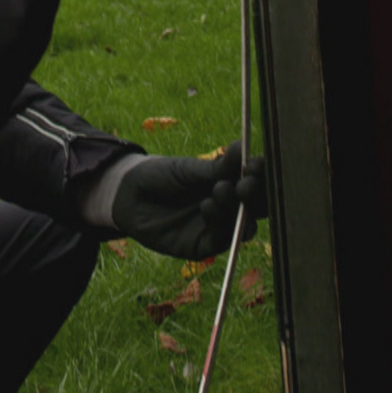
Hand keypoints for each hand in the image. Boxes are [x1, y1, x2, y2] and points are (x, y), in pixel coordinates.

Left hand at [109, 143, 266, 260]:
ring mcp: (219, 227)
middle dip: (257, 196)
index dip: (262, 174)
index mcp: (231, 182)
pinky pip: (222, 241)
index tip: (256, 165)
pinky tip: (207, 207)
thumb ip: (217, 167)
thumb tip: (243, 146)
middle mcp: (231, 206)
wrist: (128, 196)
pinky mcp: (204, 246)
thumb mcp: (189, 169)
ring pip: (245, 226)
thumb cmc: (161, 175)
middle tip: (246, 183)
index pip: (258, 181)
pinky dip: (219, 225)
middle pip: (259, 207)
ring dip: (237, 210)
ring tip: (219, 191)